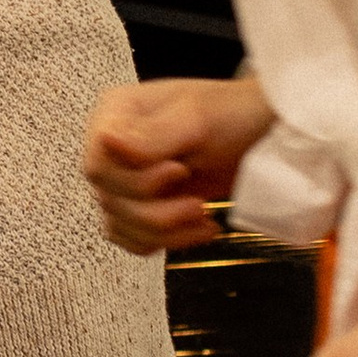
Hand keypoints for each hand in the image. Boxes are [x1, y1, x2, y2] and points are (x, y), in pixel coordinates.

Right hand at [81, 73, 272, 253]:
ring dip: (165, 232)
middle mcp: (112, 147)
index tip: (180, 170)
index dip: (136, 180)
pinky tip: (195, 228)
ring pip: (119, 224)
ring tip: (203, 216)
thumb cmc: (231, 114)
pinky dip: (163, 242)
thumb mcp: (195, 119)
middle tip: (197, 203)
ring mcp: (123, 178)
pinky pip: (131, 238)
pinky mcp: (139, 204)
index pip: (98, 164)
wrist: (258, 134)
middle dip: (157, 211)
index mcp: (115, 115)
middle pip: (108, 198)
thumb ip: (151, 135)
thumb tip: (106, 142)